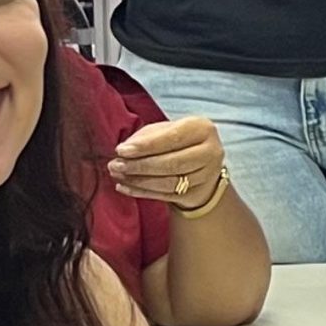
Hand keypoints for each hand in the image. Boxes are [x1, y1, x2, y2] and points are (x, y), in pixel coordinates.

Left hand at [109, 116, 226, 211]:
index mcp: (202, 129)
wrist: (201, 166)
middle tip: (115, 165)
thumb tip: (125, 150)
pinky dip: (142, 192)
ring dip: (138, 180)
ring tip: (118, 175)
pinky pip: (166, 195)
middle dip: (139, 165)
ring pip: (169, 182)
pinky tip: (125, 187)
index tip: (121, 150)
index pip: (173, 138)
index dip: (146, 145)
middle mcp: (210, 152)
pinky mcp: (197, 194)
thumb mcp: (165, 130)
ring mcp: (207, 176)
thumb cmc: (177, 143)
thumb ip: (147, 137)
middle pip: (172, 163)